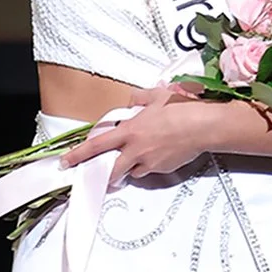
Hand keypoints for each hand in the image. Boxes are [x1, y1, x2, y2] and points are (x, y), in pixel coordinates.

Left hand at [58, 84, 217, 187]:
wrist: (205, 125)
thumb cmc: (183, 109)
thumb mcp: (159, 95)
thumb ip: (140, 97)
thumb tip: (133, 98)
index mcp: (130, 130)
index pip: (97, 145)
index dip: (78, 155)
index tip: (66, 161)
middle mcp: (136, 149)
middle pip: (112, 169)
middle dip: (105, 175)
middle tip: (101, 176)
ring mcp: (150, 161)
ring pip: (132, 171)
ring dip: (131, 167)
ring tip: (140, 159)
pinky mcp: (164, 168)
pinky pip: (151, 170)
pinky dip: (150, 166)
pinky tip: (160, 155)